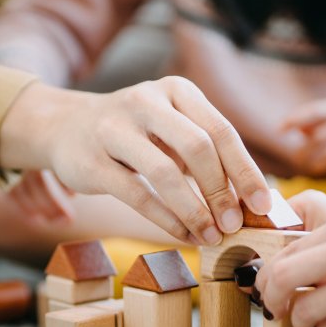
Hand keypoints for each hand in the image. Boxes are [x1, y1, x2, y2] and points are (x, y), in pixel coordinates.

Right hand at [0, 77, 271, 244]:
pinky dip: (166, 220)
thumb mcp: (170, 126)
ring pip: (165, 173)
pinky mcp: (91, 161)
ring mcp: (114, 129)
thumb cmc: (133, 133)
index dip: (245, 171)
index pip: (221, 130)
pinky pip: (137, 194)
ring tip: (211, 236)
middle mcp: (146, 101)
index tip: (263, 205)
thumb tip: (252, 198)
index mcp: (176, 90)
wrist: (62, 126)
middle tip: (235, 225)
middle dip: (222, 192)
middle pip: (197, 148)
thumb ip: (206, 153)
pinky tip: (184, 235)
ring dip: (195, 211)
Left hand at [255, 190, 325, 326]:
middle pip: (281, 278)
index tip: (267, 286)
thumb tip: (277, 263)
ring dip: (300, 321)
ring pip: (304, 311)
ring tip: (309, 320)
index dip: (267, 273)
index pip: (286, 250)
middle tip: (273, 308)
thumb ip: (325, 238)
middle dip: (270, 298)